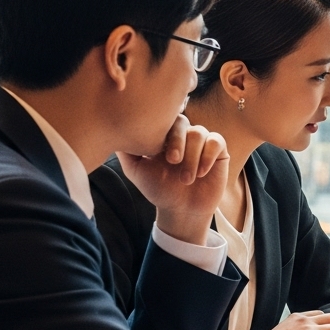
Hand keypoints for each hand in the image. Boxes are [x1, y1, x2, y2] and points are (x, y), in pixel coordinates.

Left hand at [117, 114, 228, 244]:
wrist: (181, 210)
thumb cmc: (159, 189)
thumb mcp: (136, 170)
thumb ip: (125, 150)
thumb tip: (110, 130)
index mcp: (163, 135)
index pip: (163, 119)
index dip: (161, 131)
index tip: (155, 152)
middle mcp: (183, 135)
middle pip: (182, 122)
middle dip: (177, 141)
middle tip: (172, 161)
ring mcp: (202, 141)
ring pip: (199, 133)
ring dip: (192, 157)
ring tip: (186, 179)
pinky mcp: (219, 150)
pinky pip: (216, 141)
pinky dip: (207, 156)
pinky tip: (201, 173)